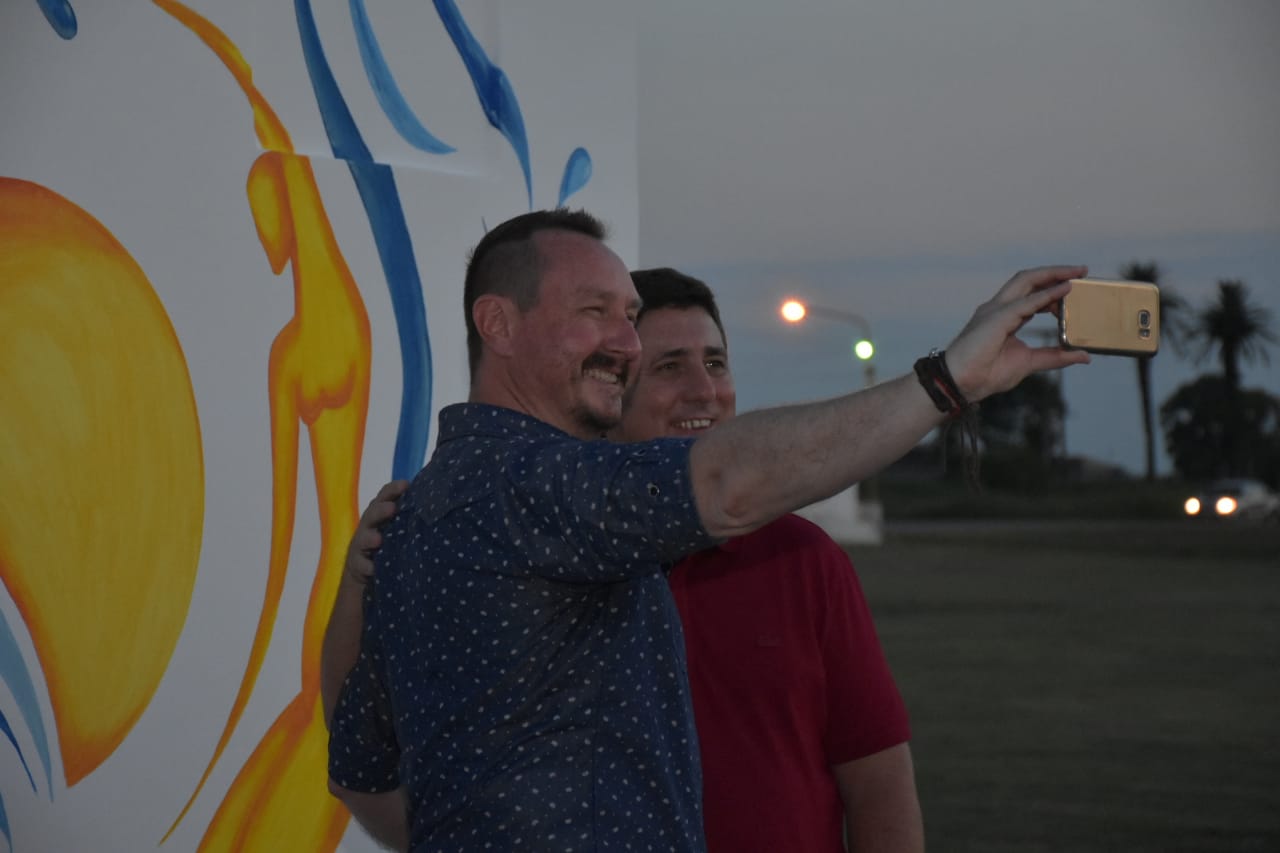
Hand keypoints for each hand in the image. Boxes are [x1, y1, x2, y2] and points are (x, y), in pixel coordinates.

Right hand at [344, 480, 408, 584]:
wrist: (366, 570)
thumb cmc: (390, 542)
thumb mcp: (400, 527)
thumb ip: (412, 516)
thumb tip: (441, 505)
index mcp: (380, 512)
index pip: (385, 496)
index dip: (393, 489)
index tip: (405, 484)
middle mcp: (369, 525)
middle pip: (372, 514)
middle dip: (381, 510)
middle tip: (392, 508)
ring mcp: (361, 545)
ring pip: (363, 539)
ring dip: (370, 538)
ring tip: (378, 539)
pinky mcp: (357, 565)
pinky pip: (361, 565)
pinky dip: (367, 566)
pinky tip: (373, 568)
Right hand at [944, 266, 1091, 400]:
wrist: (961, 383)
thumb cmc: (986, 373)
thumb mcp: (1029, 362)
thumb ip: (1054, 356)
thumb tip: (1083, 356)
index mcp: (1003, 316)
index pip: (1030, 292)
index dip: (1052, 288)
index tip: (1075, 289)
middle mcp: (999, 307)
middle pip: (1028, 279)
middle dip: (1055, 272)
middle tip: (1082, 271)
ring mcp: (996, 310)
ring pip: (1026, 281)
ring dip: (1052, 274)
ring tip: (1076, 274)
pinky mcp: (997, 318)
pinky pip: (1026, 302)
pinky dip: (1046, 295)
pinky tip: (1064, 291)